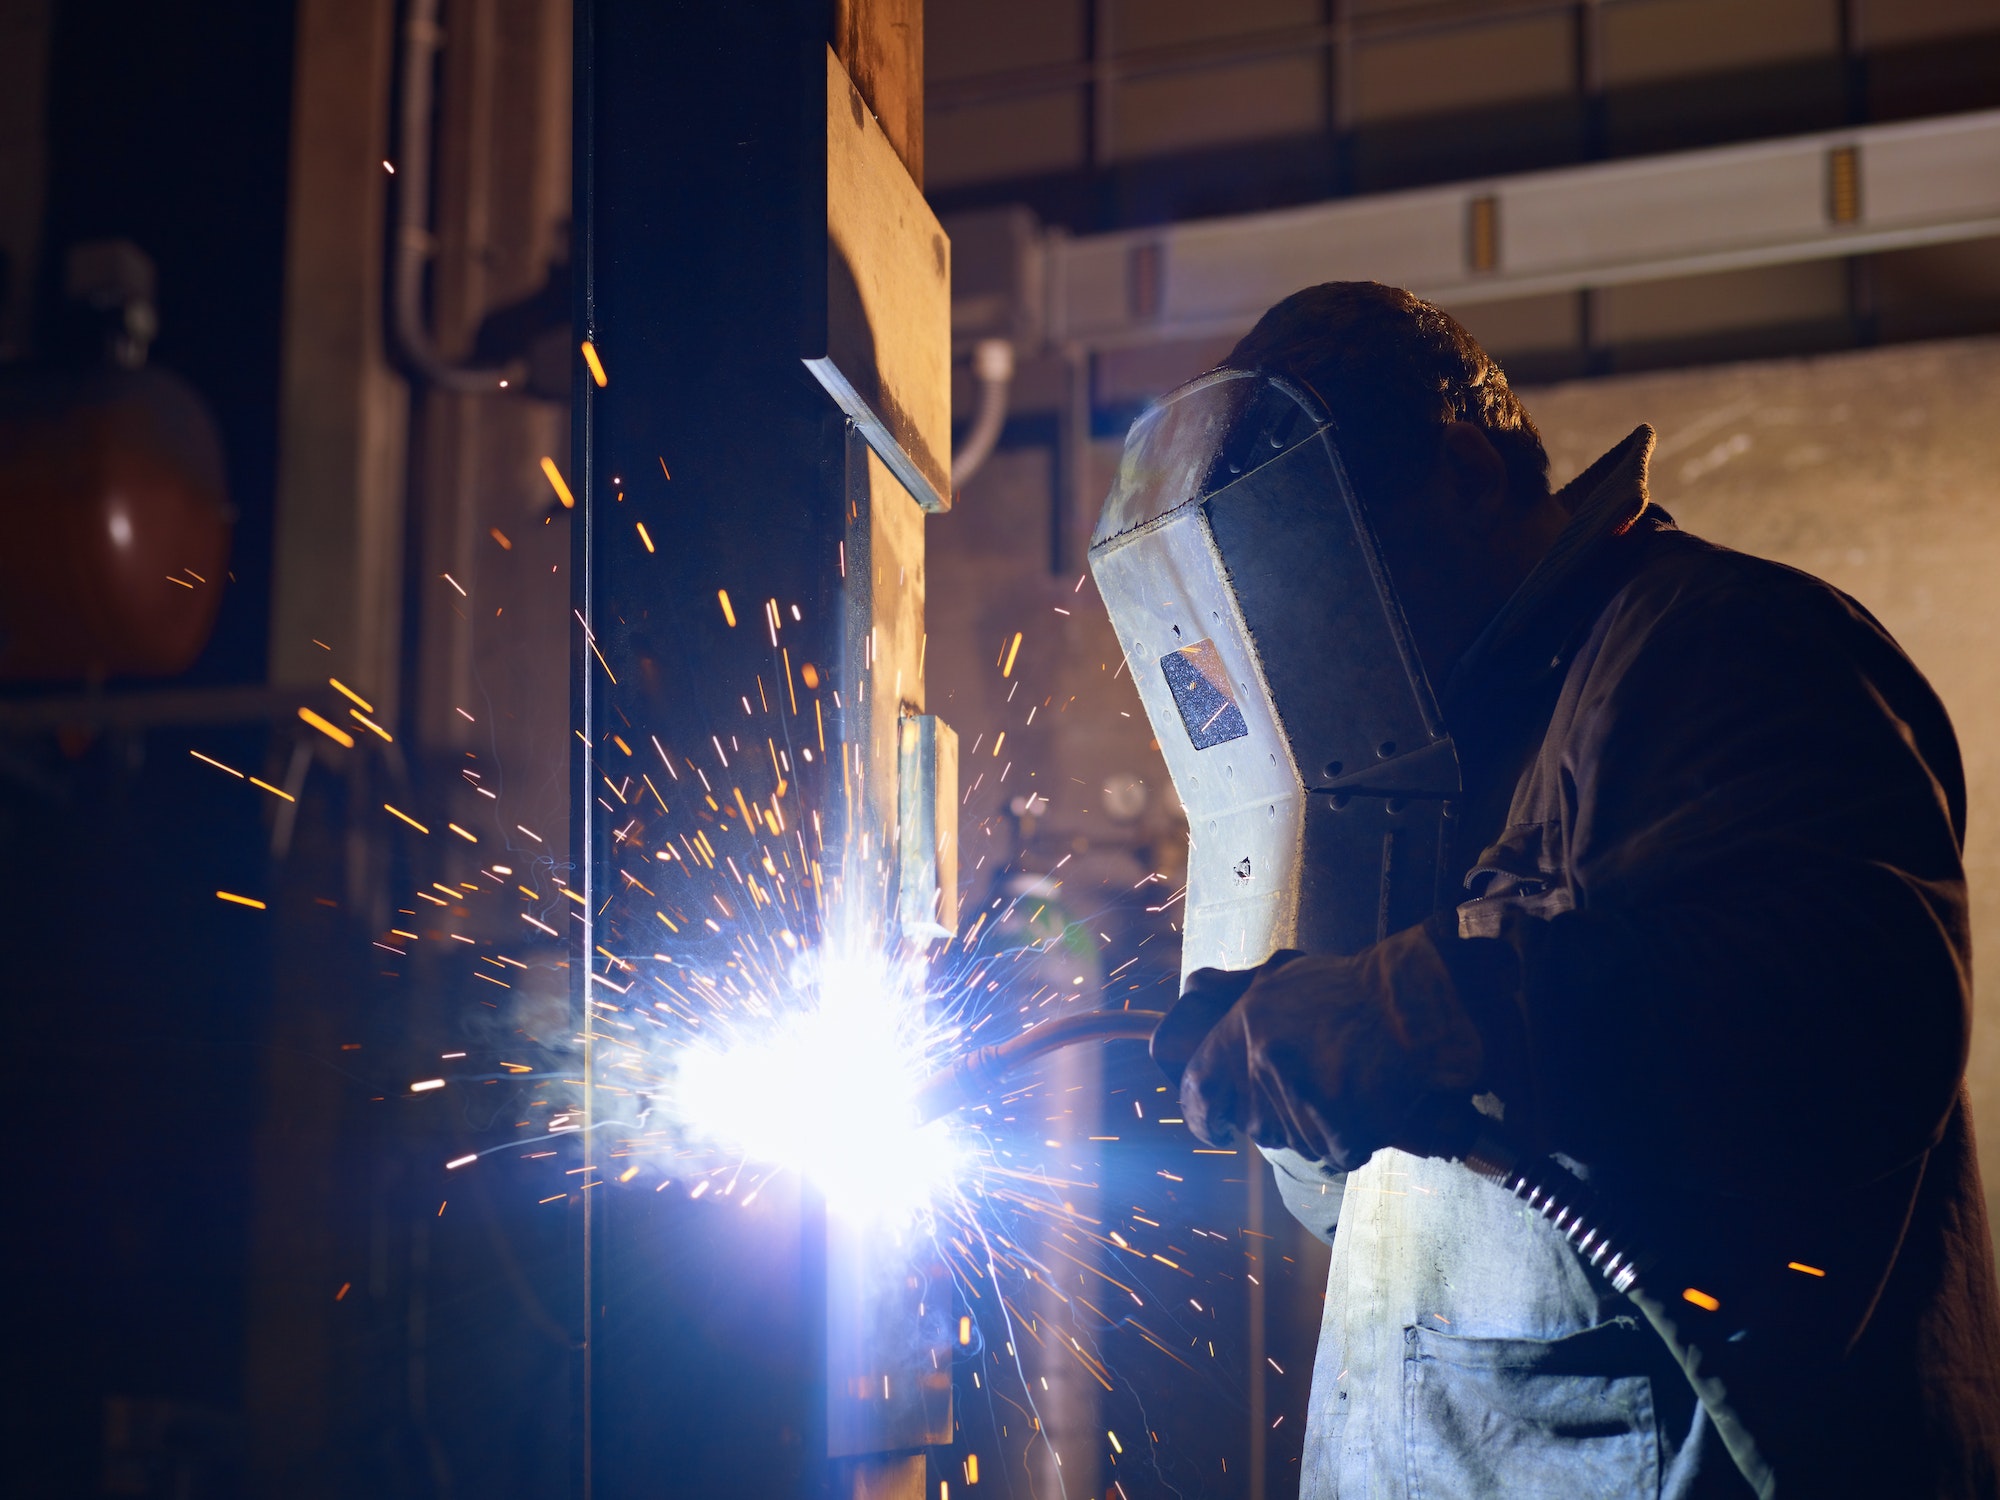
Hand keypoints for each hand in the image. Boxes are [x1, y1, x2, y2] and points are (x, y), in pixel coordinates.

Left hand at [1180, 925, 1486, 1169]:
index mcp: (1244, 1030)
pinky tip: (1368, 1102)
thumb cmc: (1352, 991)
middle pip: (1257, 1122)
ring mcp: (1301, 1102)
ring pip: (1297, 1141)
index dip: (1203, 1114)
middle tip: (1315, 1085)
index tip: (1215, 1125)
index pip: (1199, 1089)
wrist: (1415, 1008)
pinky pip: (1335, 1152)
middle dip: (1280, 1113)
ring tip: (1347, 1084)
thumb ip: (1237, 1002)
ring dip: (1319, 1125)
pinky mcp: (1338, 1132)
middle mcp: (1265, 1067)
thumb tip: (1196, 996)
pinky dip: (1352, 1137)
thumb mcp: (1282, 978)